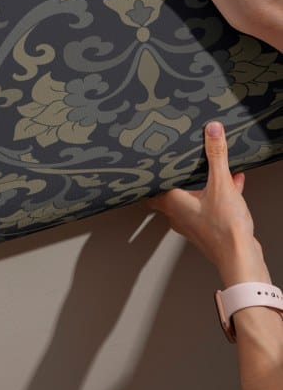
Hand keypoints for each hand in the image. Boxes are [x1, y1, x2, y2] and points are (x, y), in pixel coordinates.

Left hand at [148, 122, 269, 286]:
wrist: (242, 258)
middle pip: (171, 192)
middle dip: (176, 177)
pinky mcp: (210, 229)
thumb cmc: (225, 229)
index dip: (149, 178)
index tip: (147, 167)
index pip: (150, 189)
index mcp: (173, 203)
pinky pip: (210, 206)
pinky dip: (219, 194)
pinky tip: (235, 184)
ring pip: (194, 198)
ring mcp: (194, 224)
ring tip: (213, 169)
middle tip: (176, 164)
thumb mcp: (221, 184)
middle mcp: (179, 215)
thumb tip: (212, 130)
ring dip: (202, 184)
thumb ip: (216, 155)